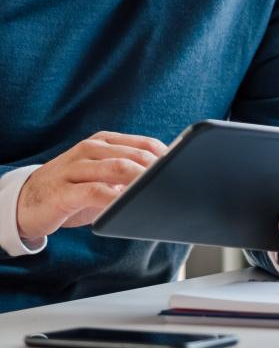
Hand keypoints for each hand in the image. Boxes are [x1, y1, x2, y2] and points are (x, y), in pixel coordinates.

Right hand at [16, 131, 166, 243]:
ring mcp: (75, 168)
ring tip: (158, 191)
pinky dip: (113, 198)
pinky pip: (93, 192)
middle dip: (157, 169)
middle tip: (175, 182)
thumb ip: (126, 174)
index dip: (165, 156)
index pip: (143, 143)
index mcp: (104, 141)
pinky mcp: (63, 191)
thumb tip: (163, 181)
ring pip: (116, 168)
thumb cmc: (71, 190)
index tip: (184, 169)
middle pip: (133, 155)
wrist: (25, 201)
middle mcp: (90, 149)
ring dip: (140, 180)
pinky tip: (126, 206)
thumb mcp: (100, 176)